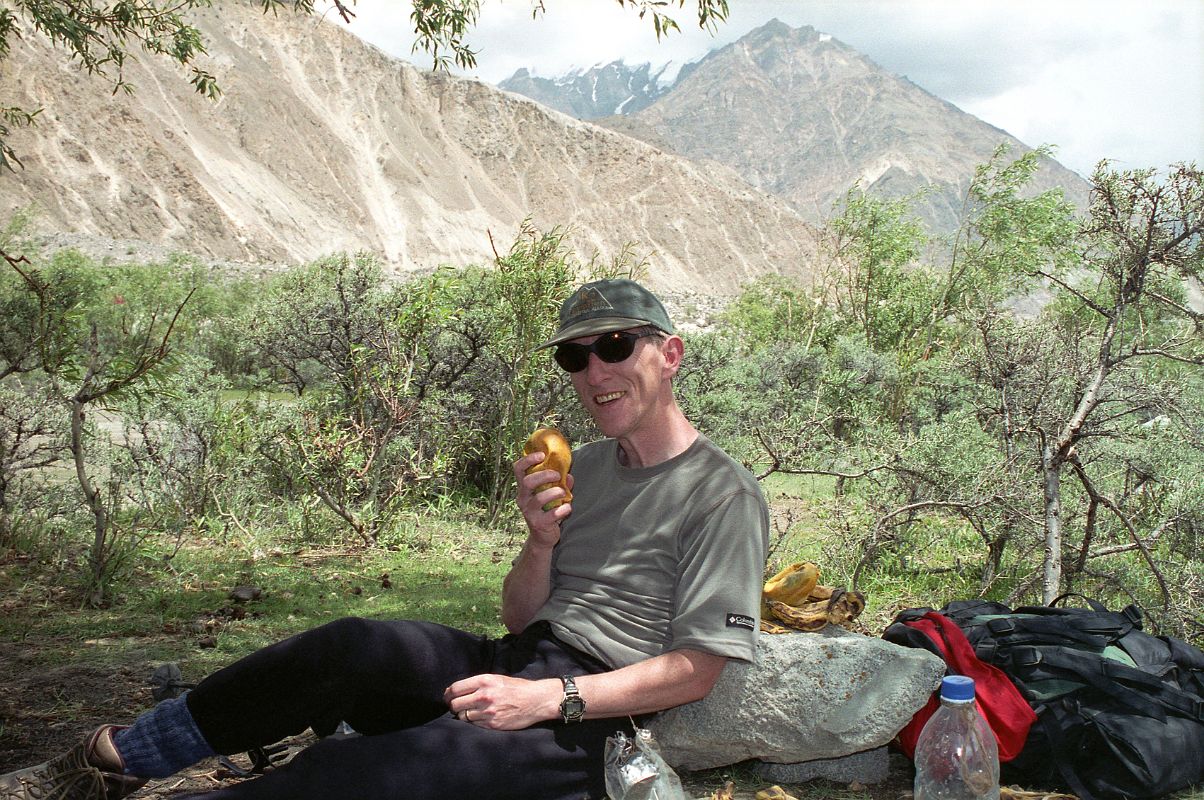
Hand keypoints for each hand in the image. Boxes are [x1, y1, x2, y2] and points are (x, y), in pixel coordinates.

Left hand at [443, 674, 561, 729]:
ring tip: (470, 712)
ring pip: (463, 716)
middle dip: (453, 706)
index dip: (448, 694)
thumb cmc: (517, 687)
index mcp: (484, 681)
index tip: (447, 697)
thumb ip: (478, 683)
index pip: (455, 688)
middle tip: (456, 706)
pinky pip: (474, 725)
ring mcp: (488, 712)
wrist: (536, 700)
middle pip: (455, 704)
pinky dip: (475, 722)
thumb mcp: (497, 678)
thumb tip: (458, 690)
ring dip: (464, 715)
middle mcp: (484, 696)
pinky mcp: (493, 724)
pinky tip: (481, 717)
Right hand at [513, 452, 573, 547]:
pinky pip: (551, 515)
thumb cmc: (547, 511)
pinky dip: (562, 510)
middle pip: (527, 482)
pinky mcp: (538, 524)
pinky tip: (568, 508)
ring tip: (564, 494)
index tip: (541, 455)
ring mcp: (529, 512)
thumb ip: (560, 484)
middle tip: (557, 475)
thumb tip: (569, 475)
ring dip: (555, 493)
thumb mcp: (551, 495)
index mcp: (524, 488)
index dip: (527, 459)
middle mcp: (523, 499)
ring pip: (539, 499)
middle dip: (544, 475)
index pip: (518, 469)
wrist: (543, 537)